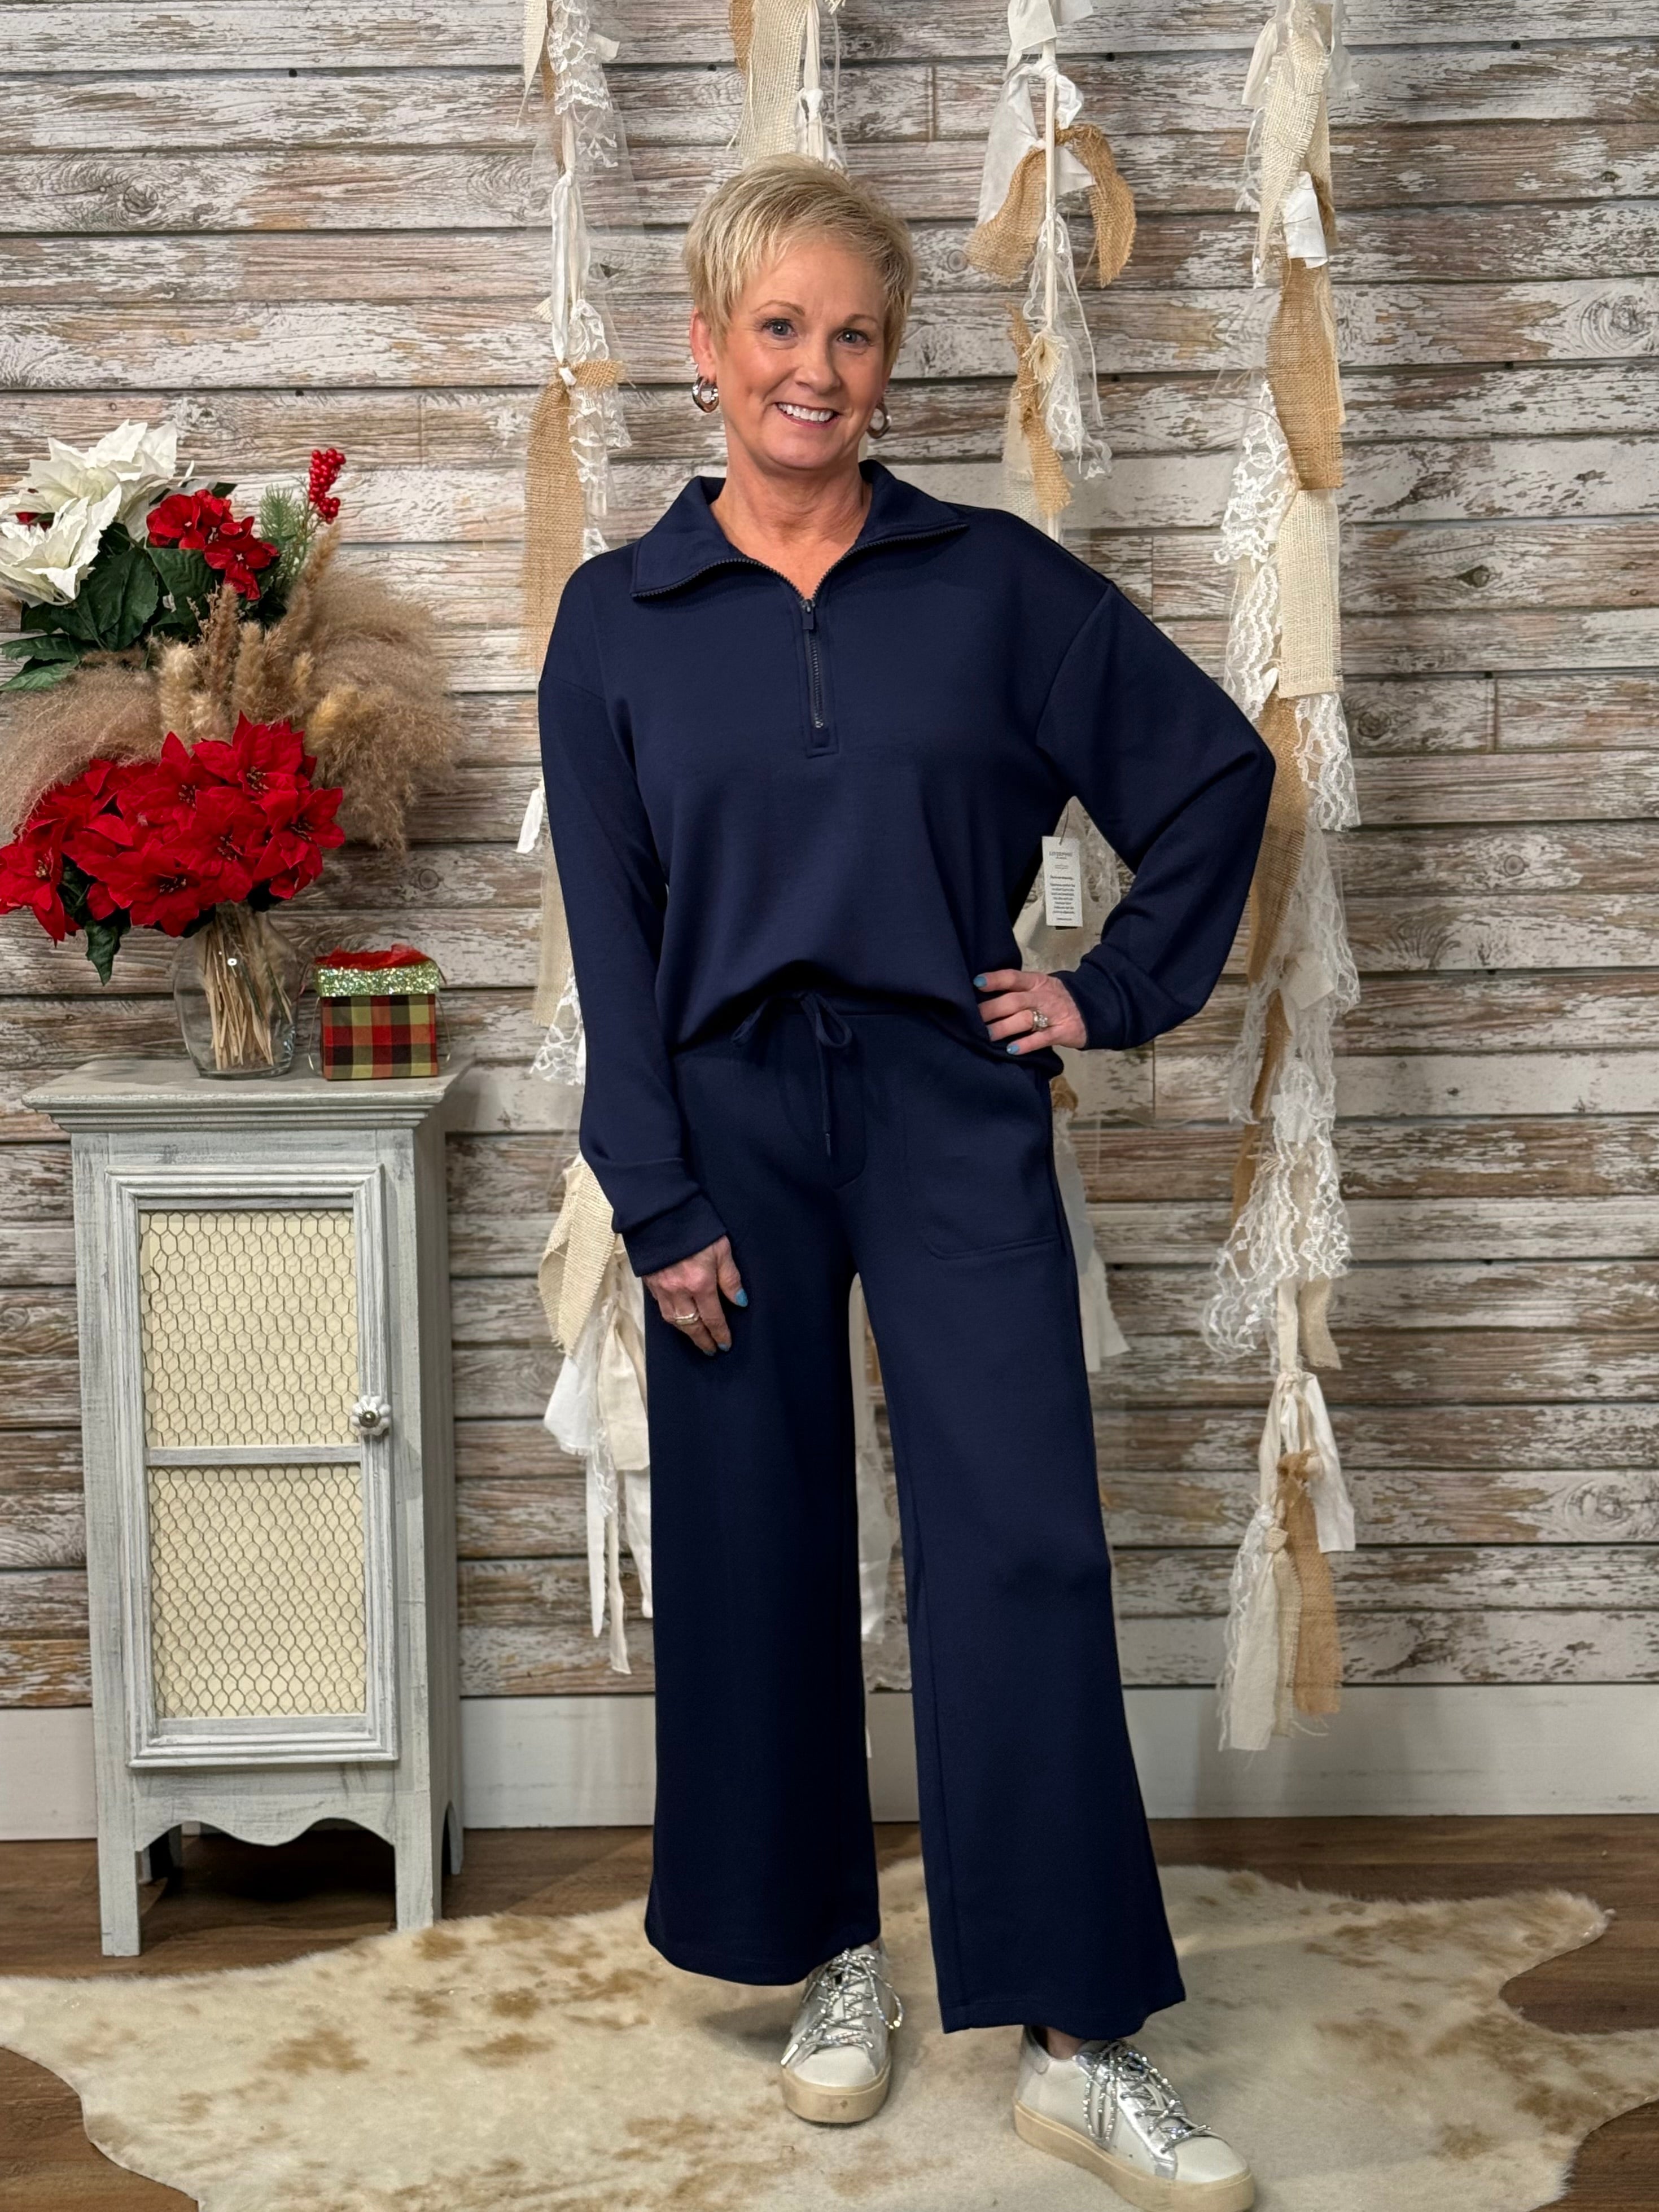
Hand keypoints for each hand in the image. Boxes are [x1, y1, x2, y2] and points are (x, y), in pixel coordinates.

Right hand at [645, 1235, 745, 1355]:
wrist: (660, 1214)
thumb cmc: (695, 1227)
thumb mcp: (721, 1249)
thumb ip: (730, 1277)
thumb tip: (740, 1302)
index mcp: (700, 1283)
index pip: (713, 1317)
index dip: (720, 1333)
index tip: (725, 1345)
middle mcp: (679, 1291)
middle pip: (692, 1325)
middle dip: (702, 1340)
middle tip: (711, 1350)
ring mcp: (662, 1288)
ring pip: (674, 1320)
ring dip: (686, 1333)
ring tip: (696, 1338)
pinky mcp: (650, 1282)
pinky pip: (661, 1308)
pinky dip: (671, 1318)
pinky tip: (678, 1319)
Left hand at [973, 968, 1086, 1052]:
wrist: (1093, 1008)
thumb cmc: (1057, 999)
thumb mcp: (1041, 987)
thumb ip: (1018, 990)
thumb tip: (984, 997)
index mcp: (1036, 982)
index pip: (1013, 977)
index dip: (995, 980)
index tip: (977, 982)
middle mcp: (1042, 996)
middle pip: (1014, 1001)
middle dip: (992, 1009)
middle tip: (973, 1018)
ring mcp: (1053, 1014)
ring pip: (1025, 1019)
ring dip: (1004, 1027)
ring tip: (987, 1035)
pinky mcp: (1062, 1032)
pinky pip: (1042, 1038)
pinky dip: (1027, 1044)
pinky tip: (1012, 1049)